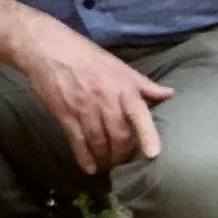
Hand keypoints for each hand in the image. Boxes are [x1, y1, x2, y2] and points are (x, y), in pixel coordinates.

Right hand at [15, 20, 172, 171]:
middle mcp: (105, 99)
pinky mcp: (64, 114)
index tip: (153, 154)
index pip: (139, 114)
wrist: (47, 48)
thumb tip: (170, 94)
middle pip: (119, 135)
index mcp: (122, 86)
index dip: (147, 135)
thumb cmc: (86, 55)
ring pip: (98, 141)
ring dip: (105, 158)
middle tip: (124, 162)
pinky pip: (77, 140)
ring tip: (108, 166)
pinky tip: (89, 168)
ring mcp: (83, 108)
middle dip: (123, 154)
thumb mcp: (118, 66)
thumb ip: (143, 84)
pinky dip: (83, 157)